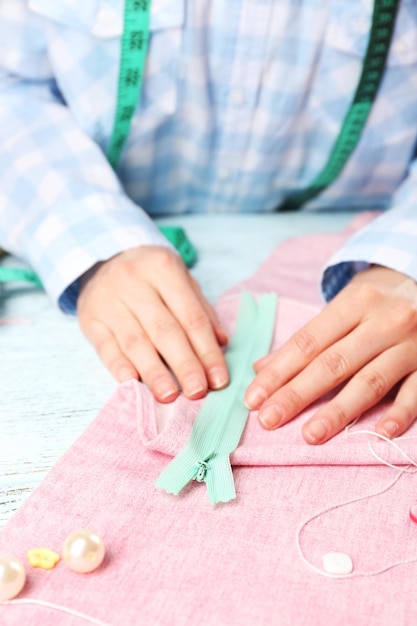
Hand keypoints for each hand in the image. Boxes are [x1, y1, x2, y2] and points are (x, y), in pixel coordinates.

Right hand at [77, 246, 228, 401]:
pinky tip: (133, 384)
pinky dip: (119, 367)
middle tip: (197, 392)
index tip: (218, 379)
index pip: (191, 317)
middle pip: (164, 330)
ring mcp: (108, 300)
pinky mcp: (89, 318)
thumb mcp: (180, 278)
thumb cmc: (150, 274)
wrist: (104, 257)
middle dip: (184, 364)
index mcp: (163, 269)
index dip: (206, 350)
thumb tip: (221, 343)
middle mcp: (133, 282)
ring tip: (169, 396)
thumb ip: (201, 310)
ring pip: (135, 342)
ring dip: (154, 372)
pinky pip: (106, 347)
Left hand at [244, 266, 416, 443]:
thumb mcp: (345, 307)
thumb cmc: (379, 302)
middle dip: (297, 394)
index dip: (278, 372)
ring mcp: (410, 344)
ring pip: (370, 381)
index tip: (253, 398)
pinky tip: (379, 433)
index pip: (308, 342)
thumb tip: (261, 369)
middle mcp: (384, 321)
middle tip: (268, 420)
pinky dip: (399, 413)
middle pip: (332, 363)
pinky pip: (416, 392)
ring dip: (338, 411)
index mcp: (355, 303)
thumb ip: (307, 339)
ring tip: (309, 435)